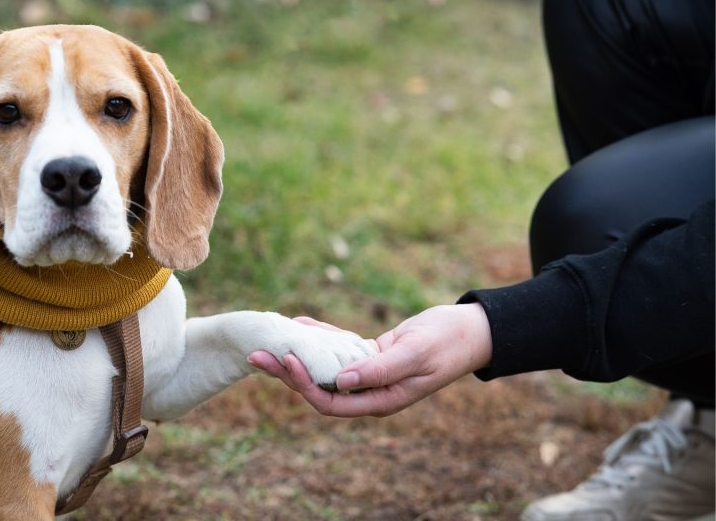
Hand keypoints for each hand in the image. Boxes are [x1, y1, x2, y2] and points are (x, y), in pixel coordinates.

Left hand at [248, 303, 491, 416]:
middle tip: (256, 354)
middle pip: (318, 388)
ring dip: (296, 355)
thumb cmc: (447, 343)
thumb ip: (378, 370)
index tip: (285, 360)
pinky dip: (317, 337)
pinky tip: (298, 324)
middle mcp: (370, 392)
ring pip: (323, 368)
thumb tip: (340, 382)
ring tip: (268, 339)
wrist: (470, 330)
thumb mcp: (414, 354)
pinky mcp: (370, 355)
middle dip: (287, 373)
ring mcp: (368, 374)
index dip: (304, 386)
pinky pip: (337, 350)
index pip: (330, 403)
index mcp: (380, 401)